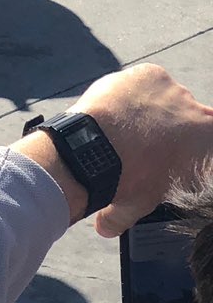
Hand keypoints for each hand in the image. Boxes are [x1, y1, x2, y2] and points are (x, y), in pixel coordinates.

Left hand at [70, 62, 212, 237]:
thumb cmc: (128, 177)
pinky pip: (147, 81)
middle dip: (170, 131)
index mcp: (208, 141)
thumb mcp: (144, 200)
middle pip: (187, 119)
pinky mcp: (152, 73)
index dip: (199, 150)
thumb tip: (105, 228)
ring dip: (150, 110)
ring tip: (126, 126)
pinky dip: (134, 91)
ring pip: (165, 99)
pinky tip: (120, 106)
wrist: (99, 146)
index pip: (208, 141)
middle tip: (145, 143)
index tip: (182, 154)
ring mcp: (174, 90)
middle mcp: (198, 112)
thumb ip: (127, 214)